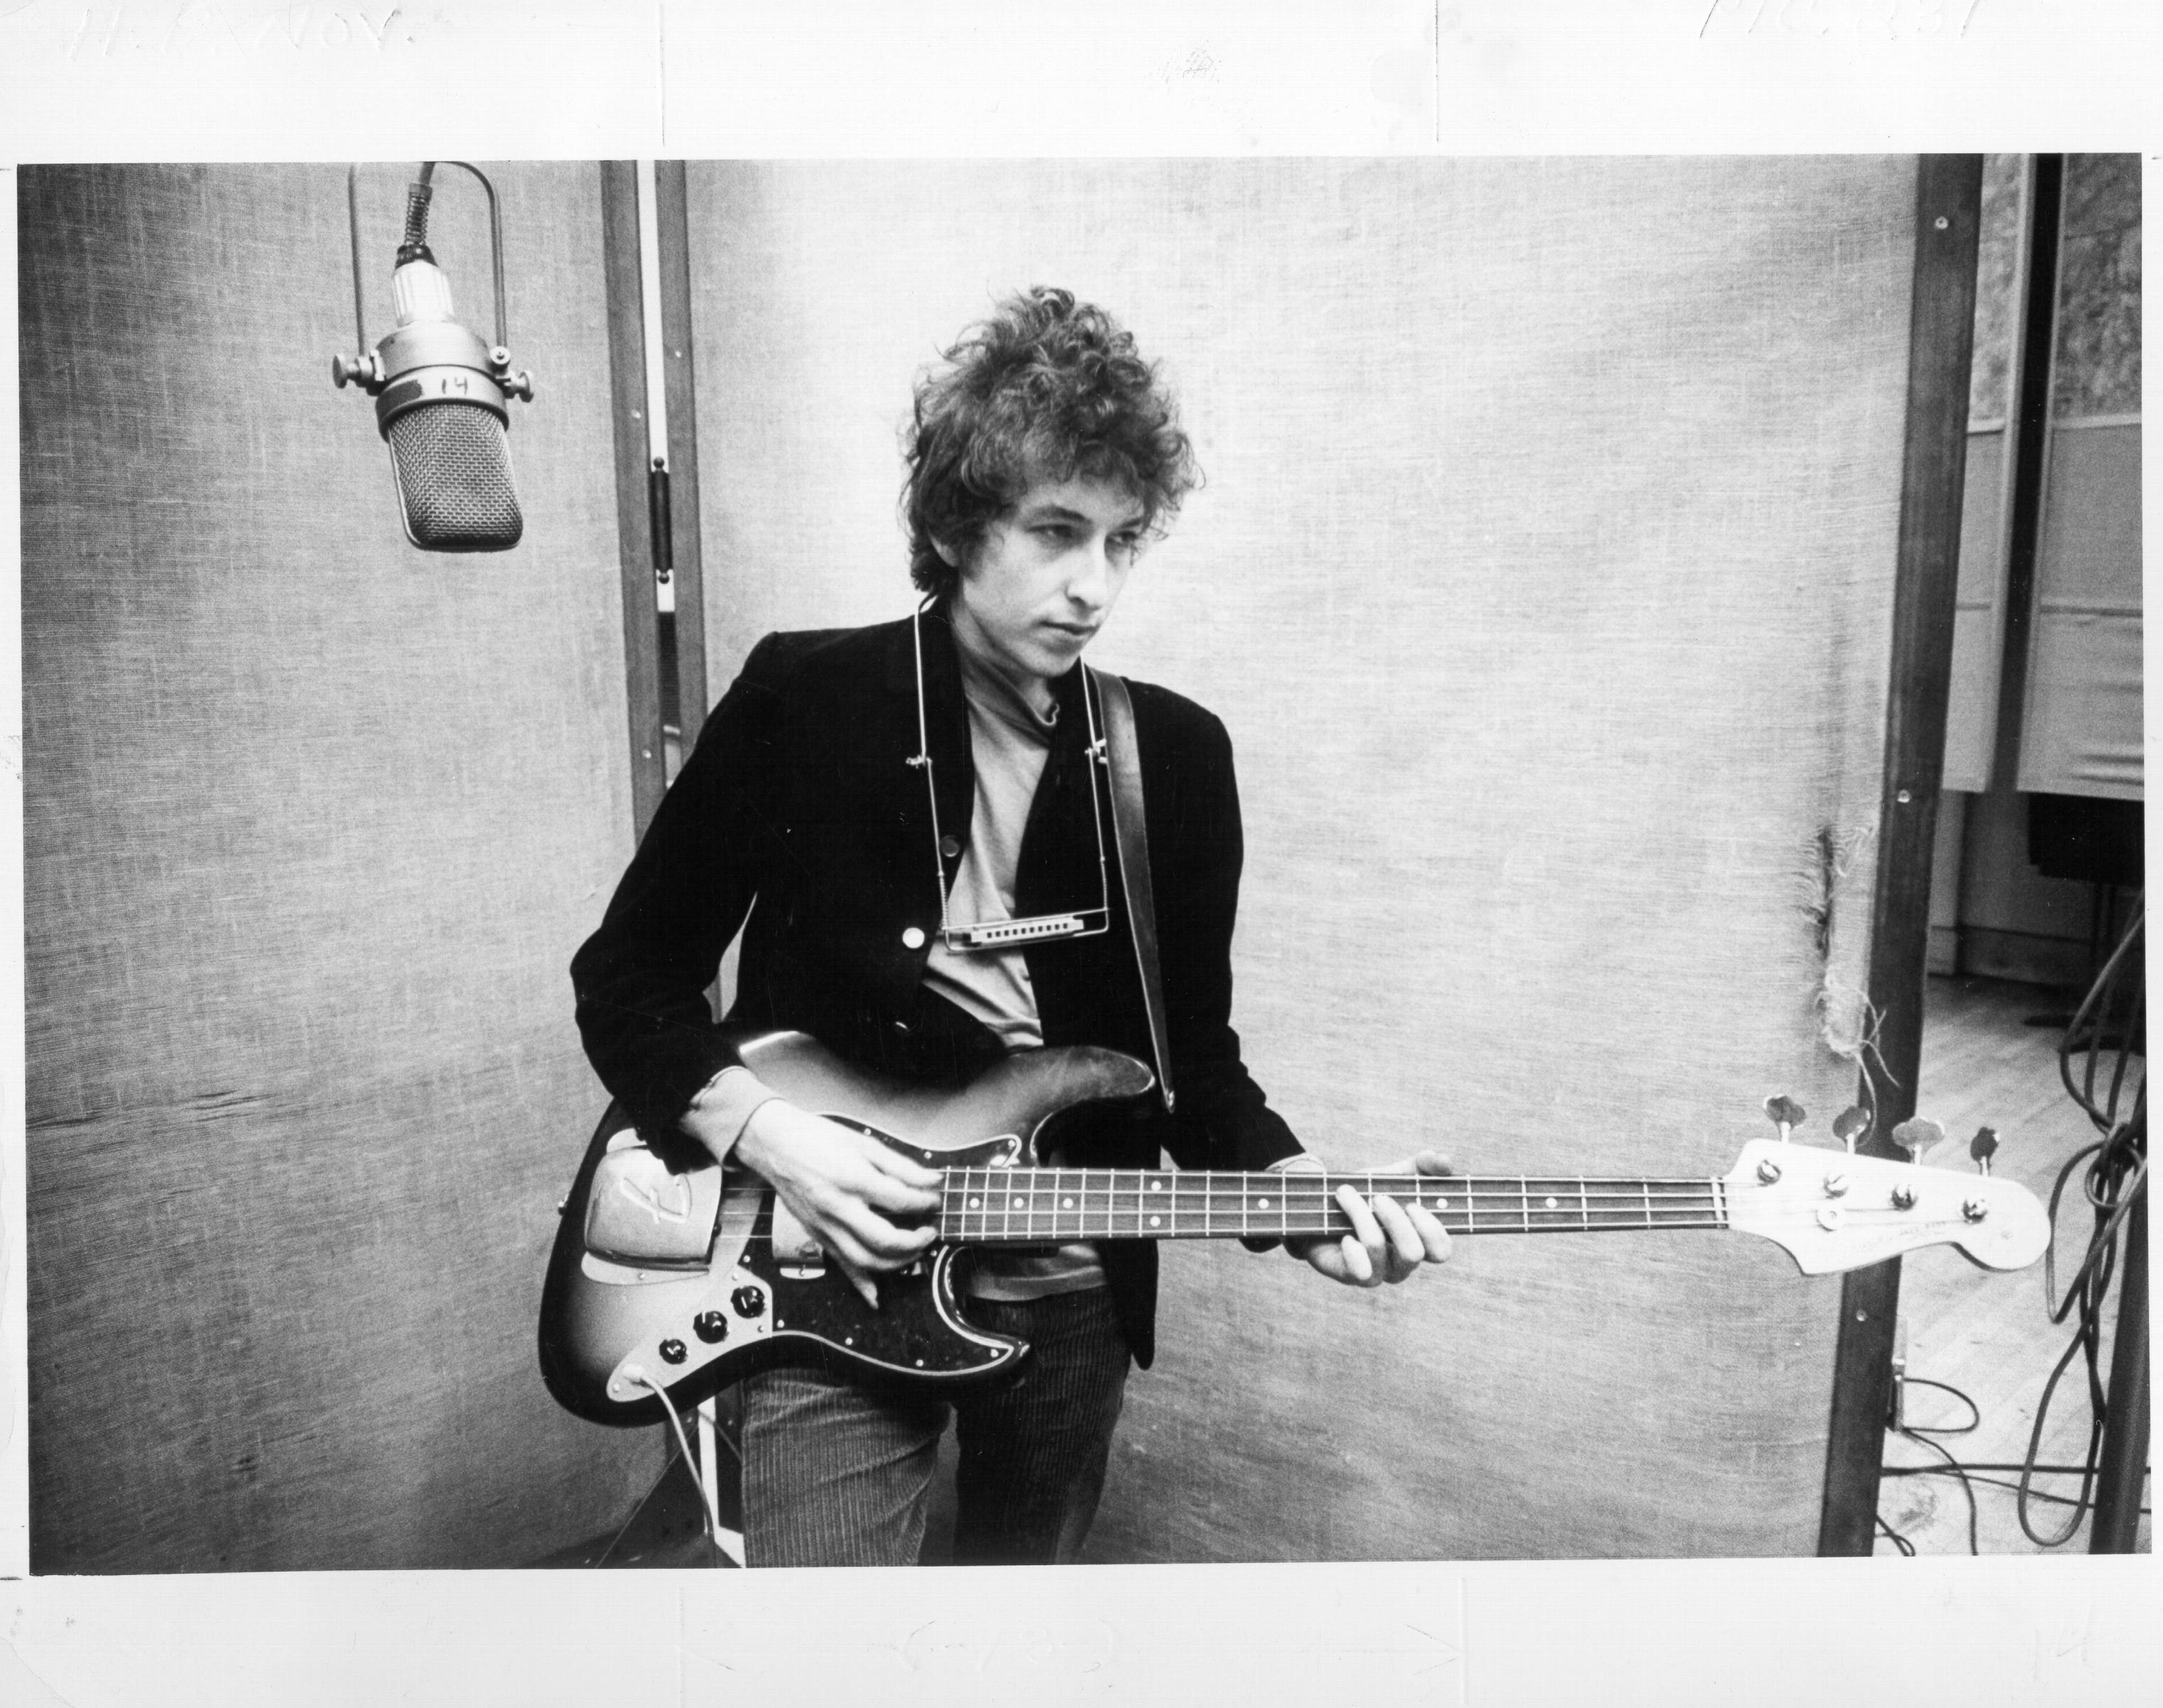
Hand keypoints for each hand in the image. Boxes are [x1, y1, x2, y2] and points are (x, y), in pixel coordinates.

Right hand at [731, 1100, 941, 1306]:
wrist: (775, 1145)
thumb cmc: (817, 1138)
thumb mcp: (863, 1143)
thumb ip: (900, 1165)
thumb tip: (932, 1180)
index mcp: (852, 1179)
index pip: (900, 1201)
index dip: (925, 1203)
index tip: (935, 1199)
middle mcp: (838, 1207)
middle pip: (884, 1240)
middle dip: (916, 1241)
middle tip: (930, 1232)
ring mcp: (825, 1226)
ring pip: (865, 1260)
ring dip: (896, 1263)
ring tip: (914, 1251)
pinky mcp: (816, 1235)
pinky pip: (840, 1266)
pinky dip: (860, 1284)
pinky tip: (876, 1296)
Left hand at [1281, 1151, 1453, 1287]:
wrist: (1321, 1205)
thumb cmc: (1367, 1193)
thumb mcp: (1397, 1173)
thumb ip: (1424, 1165)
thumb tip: (1446, 1163)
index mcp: (1419, 1241)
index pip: (1441, 1251)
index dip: (1432, 1230)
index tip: (1412, 1204)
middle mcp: (1401, 1263)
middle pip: (1413, 1253)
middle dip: (1395, 1220)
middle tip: (1377, 1198)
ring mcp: (1378, 1272)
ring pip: (1379, 1250)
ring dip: (1361, 1215)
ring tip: (1345, 1193)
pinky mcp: (1351, 1275)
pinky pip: (1360, 1271)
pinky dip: (1352, 1249)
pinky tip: (1343, 1233)